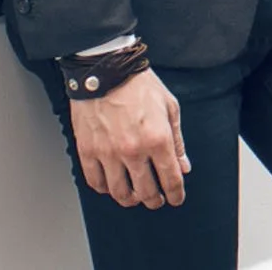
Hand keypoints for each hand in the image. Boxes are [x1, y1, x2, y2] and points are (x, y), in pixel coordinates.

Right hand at [70, 71, 187, 208]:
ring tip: (136, 197)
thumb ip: (177, 140)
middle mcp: (133, 150)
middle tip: (157, 200)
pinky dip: (106, 189)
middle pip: (146, 191)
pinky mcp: (88, 152)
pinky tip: (113, 185)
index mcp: (157, 138)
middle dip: (155, 200)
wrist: (107, 71)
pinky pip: (96, 183)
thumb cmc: (140, 85)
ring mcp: (108, 154)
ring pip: (120, 193)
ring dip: (130, 200)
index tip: (176, 198)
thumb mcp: (169, 107)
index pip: (170, 178)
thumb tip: (183, 165)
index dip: (175, 193)